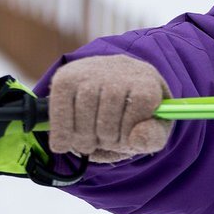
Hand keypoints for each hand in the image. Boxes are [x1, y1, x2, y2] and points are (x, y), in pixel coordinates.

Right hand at [49, 55, 172, 162]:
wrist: (113, 84)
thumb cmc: (136, 111)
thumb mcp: (154, 125)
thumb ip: (154, 136)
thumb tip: (137, 139)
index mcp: (145, 78)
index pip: (142, 99)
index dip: (133, 127)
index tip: (127, 137)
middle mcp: (117, 69)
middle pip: (110, 108)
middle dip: (108, 137)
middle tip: (106, 142)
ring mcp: (89, 71)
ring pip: (84, 110)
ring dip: (84, 137)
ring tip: (89, 144)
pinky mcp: (65, 77)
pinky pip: (60, 108)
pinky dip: (61, 132)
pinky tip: (62, 145)